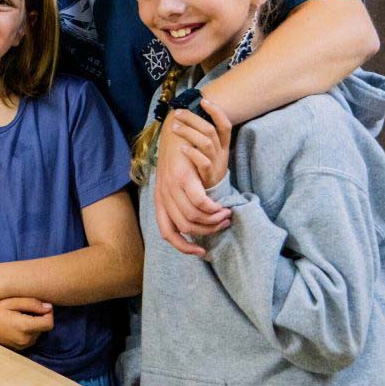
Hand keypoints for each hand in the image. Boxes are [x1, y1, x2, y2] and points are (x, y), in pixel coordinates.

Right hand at [0, 297, 53, 350]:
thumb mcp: (9, 301)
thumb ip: (31, 303)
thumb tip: (49, 307)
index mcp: (23, 327)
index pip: (49, 323)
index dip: (48, 312)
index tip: (40, 304)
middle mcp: (24, 340)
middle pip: (43, 328)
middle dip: (37, 317)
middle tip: (22, 307)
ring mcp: (19, 346)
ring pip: (36, 333)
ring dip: (32, 323)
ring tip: (15, 314)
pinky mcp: (15, 349)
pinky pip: (28, 338)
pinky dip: (25, 330)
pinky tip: (12, 322)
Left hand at [153, 123, 231, 257]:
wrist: (173, 133)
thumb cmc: (177, 160)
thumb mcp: (172, 185)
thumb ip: (178, 204)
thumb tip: (189, 227)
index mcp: (159, 201)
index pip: (167, 234)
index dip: (184, 248)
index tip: (201, 251)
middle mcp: (162, 197)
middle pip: (185, 229)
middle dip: (207, 232)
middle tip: (223, 225)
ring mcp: (171, 188)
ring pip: (194, 218)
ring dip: (213, 221)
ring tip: (225, 215)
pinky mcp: (183, 178)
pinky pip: (201, 202)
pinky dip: (213, 209)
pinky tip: (222, 207)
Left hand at [170, 101, 231, 189]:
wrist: (210, 194)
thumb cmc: (204, 168)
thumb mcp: (207, 151)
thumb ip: (200, 135)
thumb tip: (187, 113)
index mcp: (222, 145)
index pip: (225, 125)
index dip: (216, 112)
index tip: (203, 100)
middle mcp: (221, 152)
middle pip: (210, 130)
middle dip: (193, 119)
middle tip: (178, 113)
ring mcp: (216, 164)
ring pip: (206, 143)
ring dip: (189, 132)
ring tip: (175, 127)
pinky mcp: (209, 176)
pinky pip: (203, 162)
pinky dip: (192, 154)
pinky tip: (181, 148)